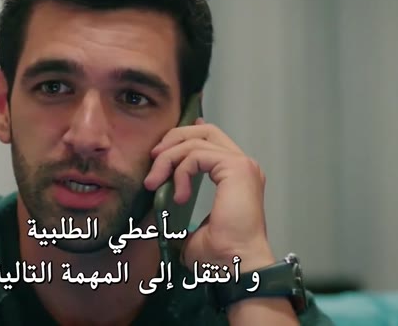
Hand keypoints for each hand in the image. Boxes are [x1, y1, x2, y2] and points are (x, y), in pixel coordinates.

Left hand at [143, 118, 275, 269]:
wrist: (235, 266)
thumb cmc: (219, 255)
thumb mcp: (191, 227)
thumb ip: (178, 211)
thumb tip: (155, 212)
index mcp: (236, 176)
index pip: (210, 140)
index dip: (184, 137)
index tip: (160, 152)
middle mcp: (243, 166)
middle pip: (204, 130)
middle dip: (173, 139)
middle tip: (154, 159)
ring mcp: (242, 165)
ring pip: (196, 141)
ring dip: (168, 158)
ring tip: (154, 183)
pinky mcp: (237, 168)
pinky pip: (197, 155)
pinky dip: (180, 171)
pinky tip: (178, 196)